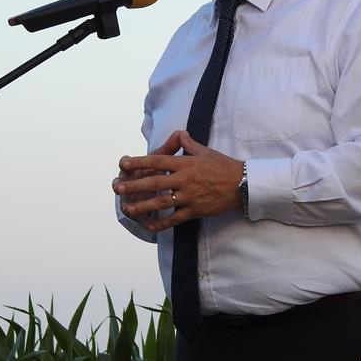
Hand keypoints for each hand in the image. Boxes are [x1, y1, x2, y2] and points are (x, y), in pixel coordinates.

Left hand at [113, 130, 243, 231]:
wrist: (242, 183)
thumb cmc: (223, 165)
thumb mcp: (205, 151)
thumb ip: (188, 144)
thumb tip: (179, 134)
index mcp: (185, 163)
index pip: (158, 161)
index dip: (139, 162)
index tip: (123, 163)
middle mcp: (185, 179)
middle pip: (155, 183)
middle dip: (134, 186)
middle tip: (118, 189)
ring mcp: (190, 196)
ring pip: (162, 202)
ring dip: (143, 206)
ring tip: (128, 208)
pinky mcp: (196, 210)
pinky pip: (175, 218)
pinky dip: (161, 223)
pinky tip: (149, 226)